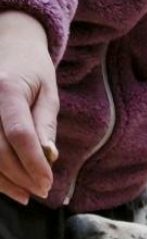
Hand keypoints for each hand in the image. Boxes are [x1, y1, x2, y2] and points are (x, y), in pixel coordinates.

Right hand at [0, 11, 57, 202]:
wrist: (8, 43)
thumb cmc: (32, 69)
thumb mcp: (48, 92)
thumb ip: (45, 124)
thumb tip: (49, 156)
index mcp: (7, 88)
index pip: (20, 133)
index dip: (33, 163)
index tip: (48, 183)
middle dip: (21, 175)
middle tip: (42, 191)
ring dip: (4, 180)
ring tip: (25, 195)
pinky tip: (9, 186)